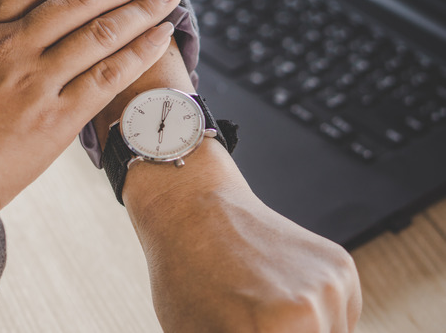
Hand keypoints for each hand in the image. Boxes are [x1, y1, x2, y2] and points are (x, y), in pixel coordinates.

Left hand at [124, 141, 361, 331]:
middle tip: (252, 328)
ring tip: (263, 321)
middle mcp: (311, 312)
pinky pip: (341, 321)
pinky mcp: (343, 269)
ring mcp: (332, 287)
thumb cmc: (184, 276)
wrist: (194, 207)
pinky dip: (319, 324)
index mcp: (272, 331)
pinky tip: (281, 303)